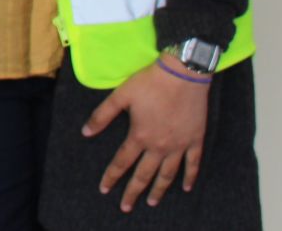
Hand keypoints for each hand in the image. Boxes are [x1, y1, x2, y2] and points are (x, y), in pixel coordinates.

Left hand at [83, 57, 210, 210]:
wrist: (182, 74)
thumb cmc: (150, 83)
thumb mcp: (121, 96)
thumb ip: (102, 116)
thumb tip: (86, 132)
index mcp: (139, 136)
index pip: (122, 162)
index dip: (112, 176)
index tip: (104, 189)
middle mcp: (159, 146)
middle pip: (144, 174)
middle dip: (133, 191)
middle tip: (126, 207)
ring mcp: (179, 145)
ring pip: (168, 174)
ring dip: (159, 189)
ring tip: (152, 202)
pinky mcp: (195, 140)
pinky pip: (193, 164)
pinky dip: (190, 177)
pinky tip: (186, 188)